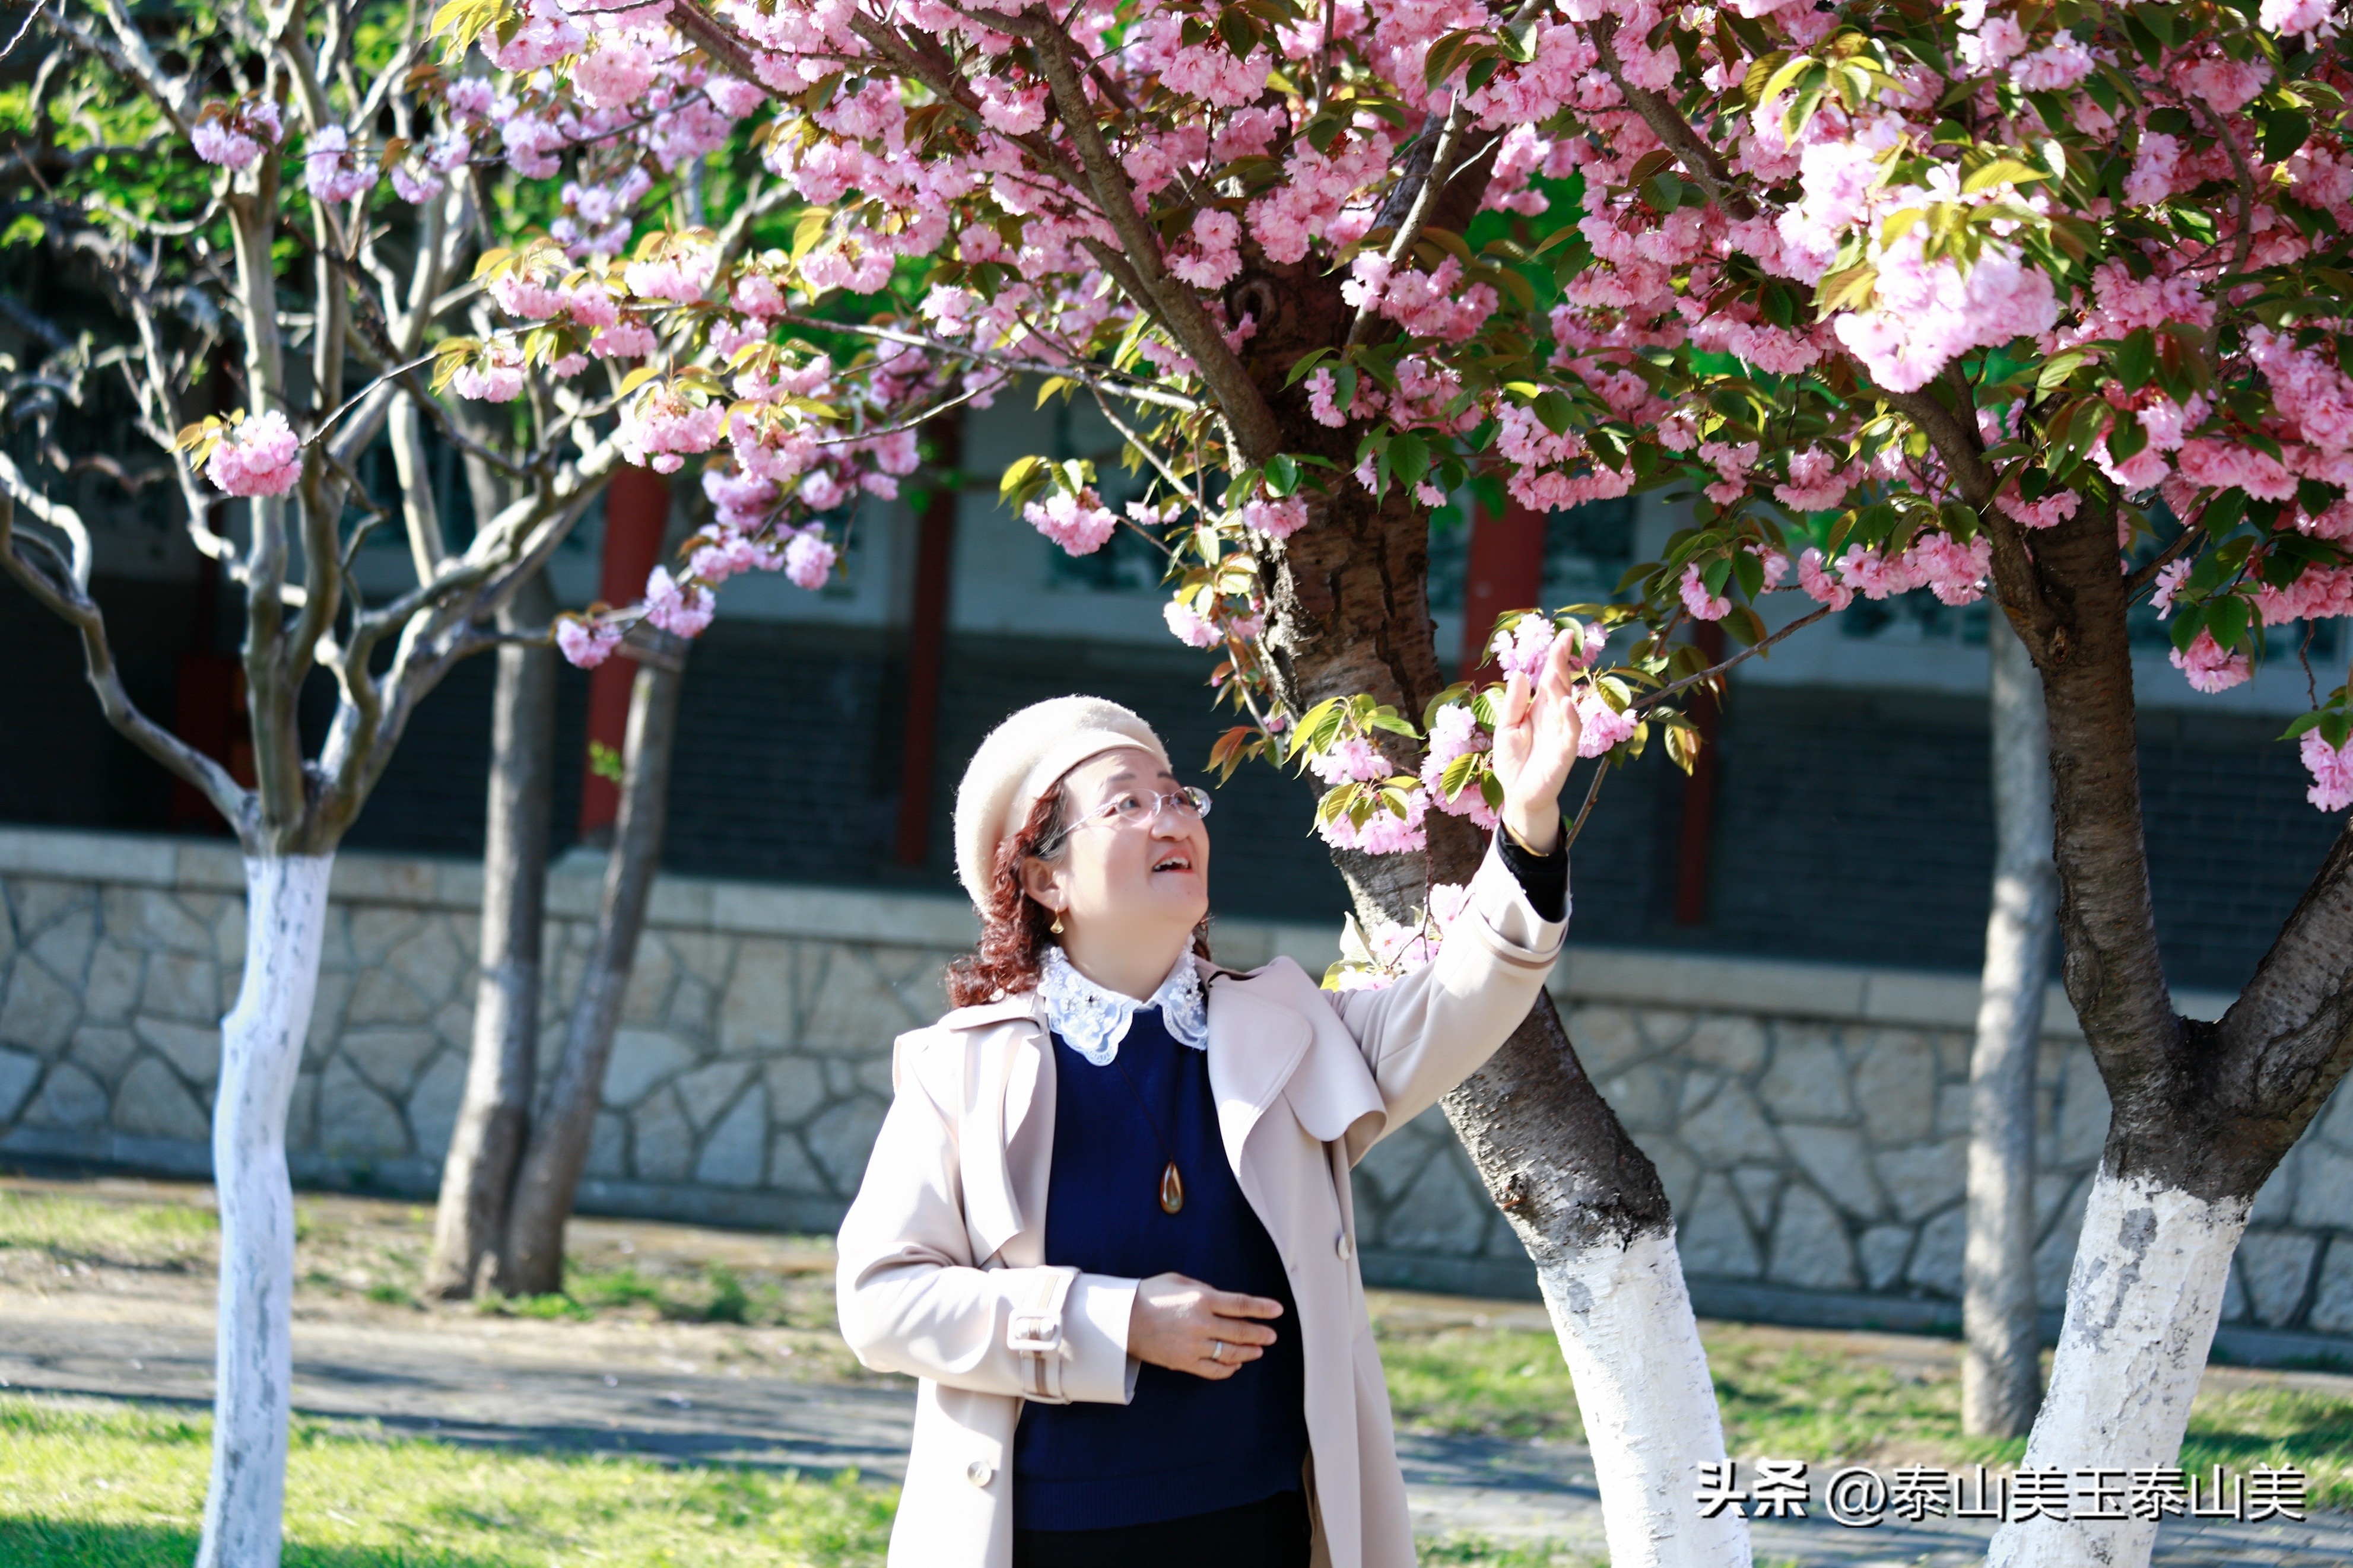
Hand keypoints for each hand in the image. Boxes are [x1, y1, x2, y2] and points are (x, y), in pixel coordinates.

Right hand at [1126, 1272, 1281, 1380]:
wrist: (1123, 1319)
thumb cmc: (1151, 1294)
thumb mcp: (1180, 1281)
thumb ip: (1205, 1290)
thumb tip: (1224, 1302)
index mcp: (1201, 1299)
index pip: (1241, 1305)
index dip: (1262, 1308)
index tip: (1277, 1311)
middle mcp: (1201, 1324)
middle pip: (1240, 1332)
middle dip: (1260, 1334)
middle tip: (1272, 1336)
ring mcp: (1193, 1346)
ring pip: (1230, 1353)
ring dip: (1248, 1352)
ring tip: (1258, 1350)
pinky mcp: (1184, 1362)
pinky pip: (1213, 1370)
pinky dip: (1228, 1368)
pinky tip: (1235, 1365)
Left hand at [1490, 631, 1583, 854]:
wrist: (1519, 796)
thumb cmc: (1514, 762)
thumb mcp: (1506, 728)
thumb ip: (1513, 703)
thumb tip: (1518, 673)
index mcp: (1539, 708)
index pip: (1549, 677)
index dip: (1555, 657)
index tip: (1562, 634)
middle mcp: (1554, 716)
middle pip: (1560, 684)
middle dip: (1562, 662)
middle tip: (1565, 638)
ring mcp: (1562, 733)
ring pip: (1566, 704)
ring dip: (1562, 685)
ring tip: (1556, 667)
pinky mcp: (1565, 752)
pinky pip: (1571, 731)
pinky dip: (1571, 717)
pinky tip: (1566, 702)